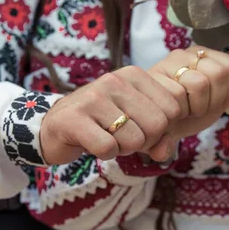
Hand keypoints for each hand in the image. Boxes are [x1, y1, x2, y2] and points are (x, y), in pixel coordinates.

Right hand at [39, 65, 182, 164]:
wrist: (55, 126)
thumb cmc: (102, 124)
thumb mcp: (136, 124)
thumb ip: (159, 138)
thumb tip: (165, 153)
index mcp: (134, 75)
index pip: (173, 109)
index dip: (162, 130)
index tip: (140, 128)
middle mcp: (115, 80)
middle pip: (157, 125)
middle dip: (144, 142)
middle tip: (122, 137)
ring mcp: (93, 98)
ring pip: (134, 140)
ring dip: (122, 149)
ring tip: (105, 137)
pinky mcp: (74, 119)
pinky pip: (108, 148)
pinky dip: (104, 154)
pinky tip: (92, 143)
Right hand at [146, 46, 228, 156]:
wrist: (154, 130)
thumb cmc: (186, 115)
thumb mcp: (218, 102)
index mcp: (203, 54)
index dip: (226, 92)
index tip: (211, 102)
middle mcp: (185, 53)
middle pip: (219, 73)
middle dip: (213, 100)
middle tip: (197, 108)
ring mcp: (168, 62)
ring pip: (200, 82)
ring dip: (196, 106)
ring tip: (185, 110)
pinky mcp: (153, 76)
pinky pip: (179, 94)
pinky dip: (181, 110)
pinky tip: (172, 113)